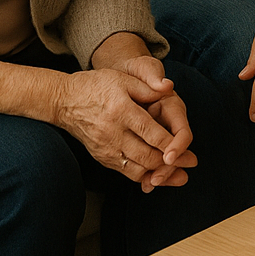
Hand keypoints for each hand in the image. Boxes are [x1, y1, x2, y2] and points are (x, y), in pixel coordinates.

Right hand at [53, 68, 196, 191]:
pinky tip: (157, 176)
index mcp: (121, 111)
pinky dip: (143, 176)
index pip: (152, 133)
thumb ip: (148, 87)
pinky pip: (125, 172)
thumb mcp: (123, 78)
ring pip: (137, 169)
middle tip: (190, 165)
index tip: (189, 151)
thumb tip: (169, 88)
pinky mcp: (101, 157)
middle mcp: (113, 133)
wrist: (64, 101)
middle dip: (171, 164)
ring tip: (179, 176)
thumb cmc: (96, 86)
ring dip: (160, 175)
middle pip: (147, 156)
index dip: (172, 145)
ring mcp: (106, 148)